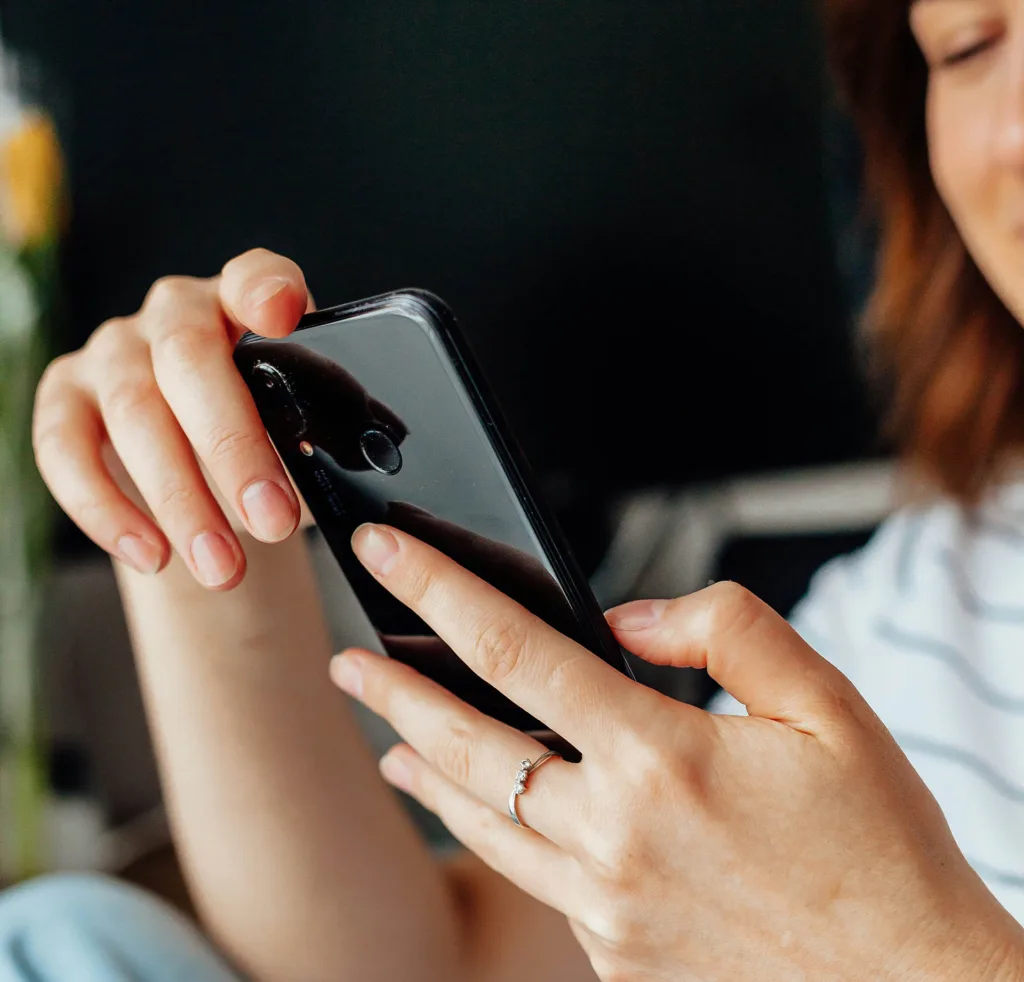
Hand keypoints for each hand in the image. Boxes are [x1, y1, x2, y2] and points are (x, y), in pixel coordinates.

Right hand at [33, 249, 312, 587]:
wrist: (206, 467)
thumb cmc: (267, 438)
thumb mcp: (302, 429)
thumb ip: (320, 436)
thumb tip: (340, 481)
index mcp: (245, 305)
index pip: (255, 277)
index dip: (265, 289)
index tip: (281, 314)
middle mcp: (175, 313)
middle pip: (190, 362)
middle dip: (233, 449)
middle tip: (272, 522)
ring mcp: (113, 350)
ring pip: (134, 413)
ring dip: (180, 500)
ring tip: (223, 568)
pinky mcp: (64, 396)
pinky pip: (65, 449)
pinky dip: (107, 510)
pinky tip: (153, 555)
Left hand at [330, 523, 1023, 981]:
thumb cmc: (879, 850)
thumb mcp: (828, 707)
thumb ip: (725, 632)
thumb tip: (630, 617)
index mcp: (662, 759)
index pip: (515, 651)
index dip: (439, 590)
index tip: (389, 552)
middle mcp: (614, 836)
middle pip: (466, 744)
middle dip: (393, 692)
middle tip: (349, 661)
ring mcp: (603, 907)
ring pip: (479, 823)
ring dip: (423, 771)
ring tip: (386, 738)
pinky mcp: (611, 957)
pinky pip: (532, 879)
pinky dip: (493, 835)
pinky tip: (483, 816)